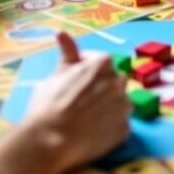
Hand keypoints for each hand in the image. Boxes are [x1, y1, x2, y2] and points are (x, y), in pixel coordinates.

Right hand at [26, 32, 130, 171]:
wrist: (49, 141)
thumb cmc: (48, 105)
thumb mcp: (56, 74)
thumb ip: (67, 54)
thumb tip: (61, 32)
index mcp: (103, 63)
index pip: (100, 62)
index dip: (85, 73)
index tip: (73, 84)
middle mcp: (119, 81)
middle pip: (113, 82)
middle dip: (100, 88)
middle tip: (80, 102)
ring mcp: (125, 106)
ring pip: (120, 103)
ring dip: (108, 107)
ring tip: (87, 119)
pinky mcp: (125, 130)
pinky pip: (120, 125)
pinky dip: (110, 128)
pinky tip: (92, 133)